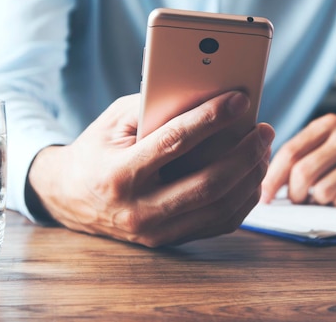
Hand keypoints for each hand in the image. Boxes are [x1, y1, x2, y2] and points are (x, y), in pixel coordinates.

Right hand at [27, 91, 274, 246]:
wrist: (72, 197)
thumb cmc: (98, 150)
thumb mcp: (115, 121)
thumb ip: (155, 107)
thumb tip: (207, 94)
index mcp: (119, 174)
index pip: (174, 143)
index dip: (211, 118)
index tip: (239, 99)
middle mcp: (138, 210)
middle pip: (208, 183)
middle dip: (244, 153)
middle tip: (264, 129)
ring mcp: (156, 232)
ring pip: (219, 207)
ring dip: (250, 176)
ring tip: (262, 149)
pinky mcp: (169, 240)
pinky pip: (219, 224)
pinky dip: (243, 199)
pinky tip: (251, 175)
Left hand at [260, 113, 335, 206]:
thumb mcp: (328, 141)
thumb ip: (301, 154)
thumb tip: (267, 182)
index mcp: (327, 124)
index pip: (290, 152)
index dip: (273, 177)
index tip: (265, 195)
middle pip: (303, 172)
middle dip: (294, 193)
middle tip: (297, 200)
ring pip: (322, 191)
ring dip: (319, 200)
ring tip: (327, 194)